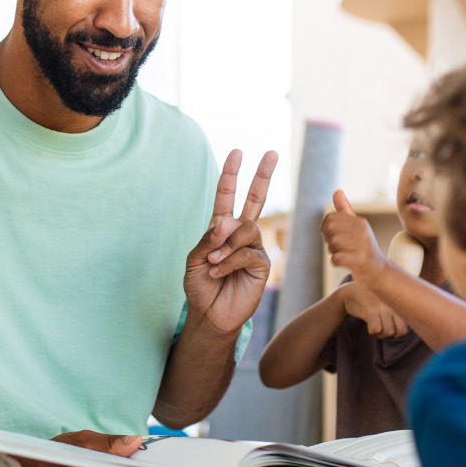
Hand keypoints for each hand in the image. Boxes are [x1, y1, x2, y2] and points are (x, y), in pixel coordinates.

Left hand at [185, 149, 279, 333]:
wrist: (210, 314)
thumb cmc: (200, 286)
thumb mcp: (193, 260)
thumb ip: (207, 239)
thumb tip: (226, 221)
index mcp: (221, 228)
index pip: (227, 196)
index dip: (231, 175)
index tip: (237, 153)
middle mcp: (240, 234)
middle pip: (256, 199)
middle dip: (263, 175)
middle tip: (272, 152)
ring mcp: (253, 248)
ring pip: (247, 228)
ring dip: (226, 244)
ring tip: (213, 262)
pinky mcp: (261, 264)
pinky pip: (248, 252)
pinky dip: (229, 261)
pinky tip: (219, 272)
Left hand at [322, 191, 390, 286]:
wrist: (379, 272)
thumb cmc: (364, 249)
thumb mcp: (356, 228)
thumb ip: (345, 211)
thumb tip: (337, 191)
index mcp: (359, 222)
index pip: (330, 217)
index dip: (325, 228)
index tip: (333, 236)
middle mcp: (362, 231)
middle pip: (329, 229)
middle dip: (329, 240)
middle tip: (339, 247)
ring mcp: (362, 246)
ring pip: (332, 244)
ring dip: (333, 252)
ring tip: (345, 255)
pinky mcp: (360, 261)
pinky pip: (336, 259)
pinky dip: (336, 262)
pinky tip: (346, 263)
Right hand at [338, 281, 407, 338]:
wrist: (353, 291)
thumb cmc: (374, 301)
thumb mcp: (390, 305)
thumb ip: (399, 316)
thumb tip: (404, 331)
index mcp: (401, 304)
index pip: (407, 328)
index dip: (398, 332)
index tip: (389, 326)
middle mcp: (394, 305)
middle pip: (401, 332)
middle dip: (391, 334)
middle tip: (382, 327)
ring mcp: (383, 307)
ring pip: (388, 332)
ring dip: (380, 334)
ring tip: (375, 325)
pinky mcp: (370, 310)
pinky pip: (376, 330)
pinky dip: (372, 331)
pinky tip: (368, 323)